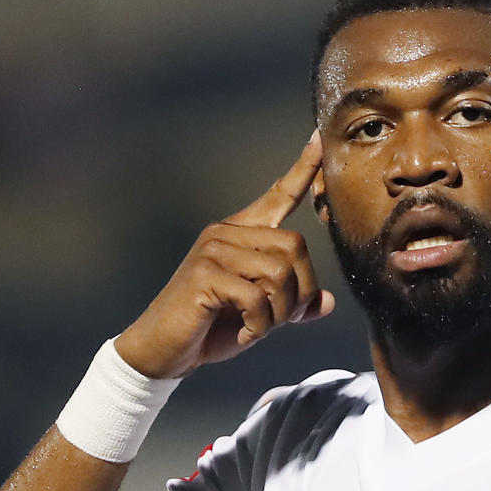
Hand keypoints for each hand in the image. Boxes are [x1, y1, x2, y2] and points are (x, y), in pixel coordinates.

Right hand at [114, 133, 333, 378]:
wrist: (163, 351)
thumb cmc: (210, 329)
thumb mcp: (260, 315)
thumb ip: (290, 304)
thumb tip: (327, 303)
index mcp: (240, 235)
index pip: (278, 196)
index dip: (302, 171)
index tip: (319, 139)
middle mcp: (226, 233)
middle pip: (295, 247)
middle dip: (299, 292)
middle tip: (280, 320)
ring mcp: (214, 251)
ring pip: (280, 273)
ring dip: (279, 313)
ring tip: (258, 327)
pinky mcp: (205, 274)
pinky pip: (257, 297)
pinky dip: (258, 324)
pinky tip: (244, 333)